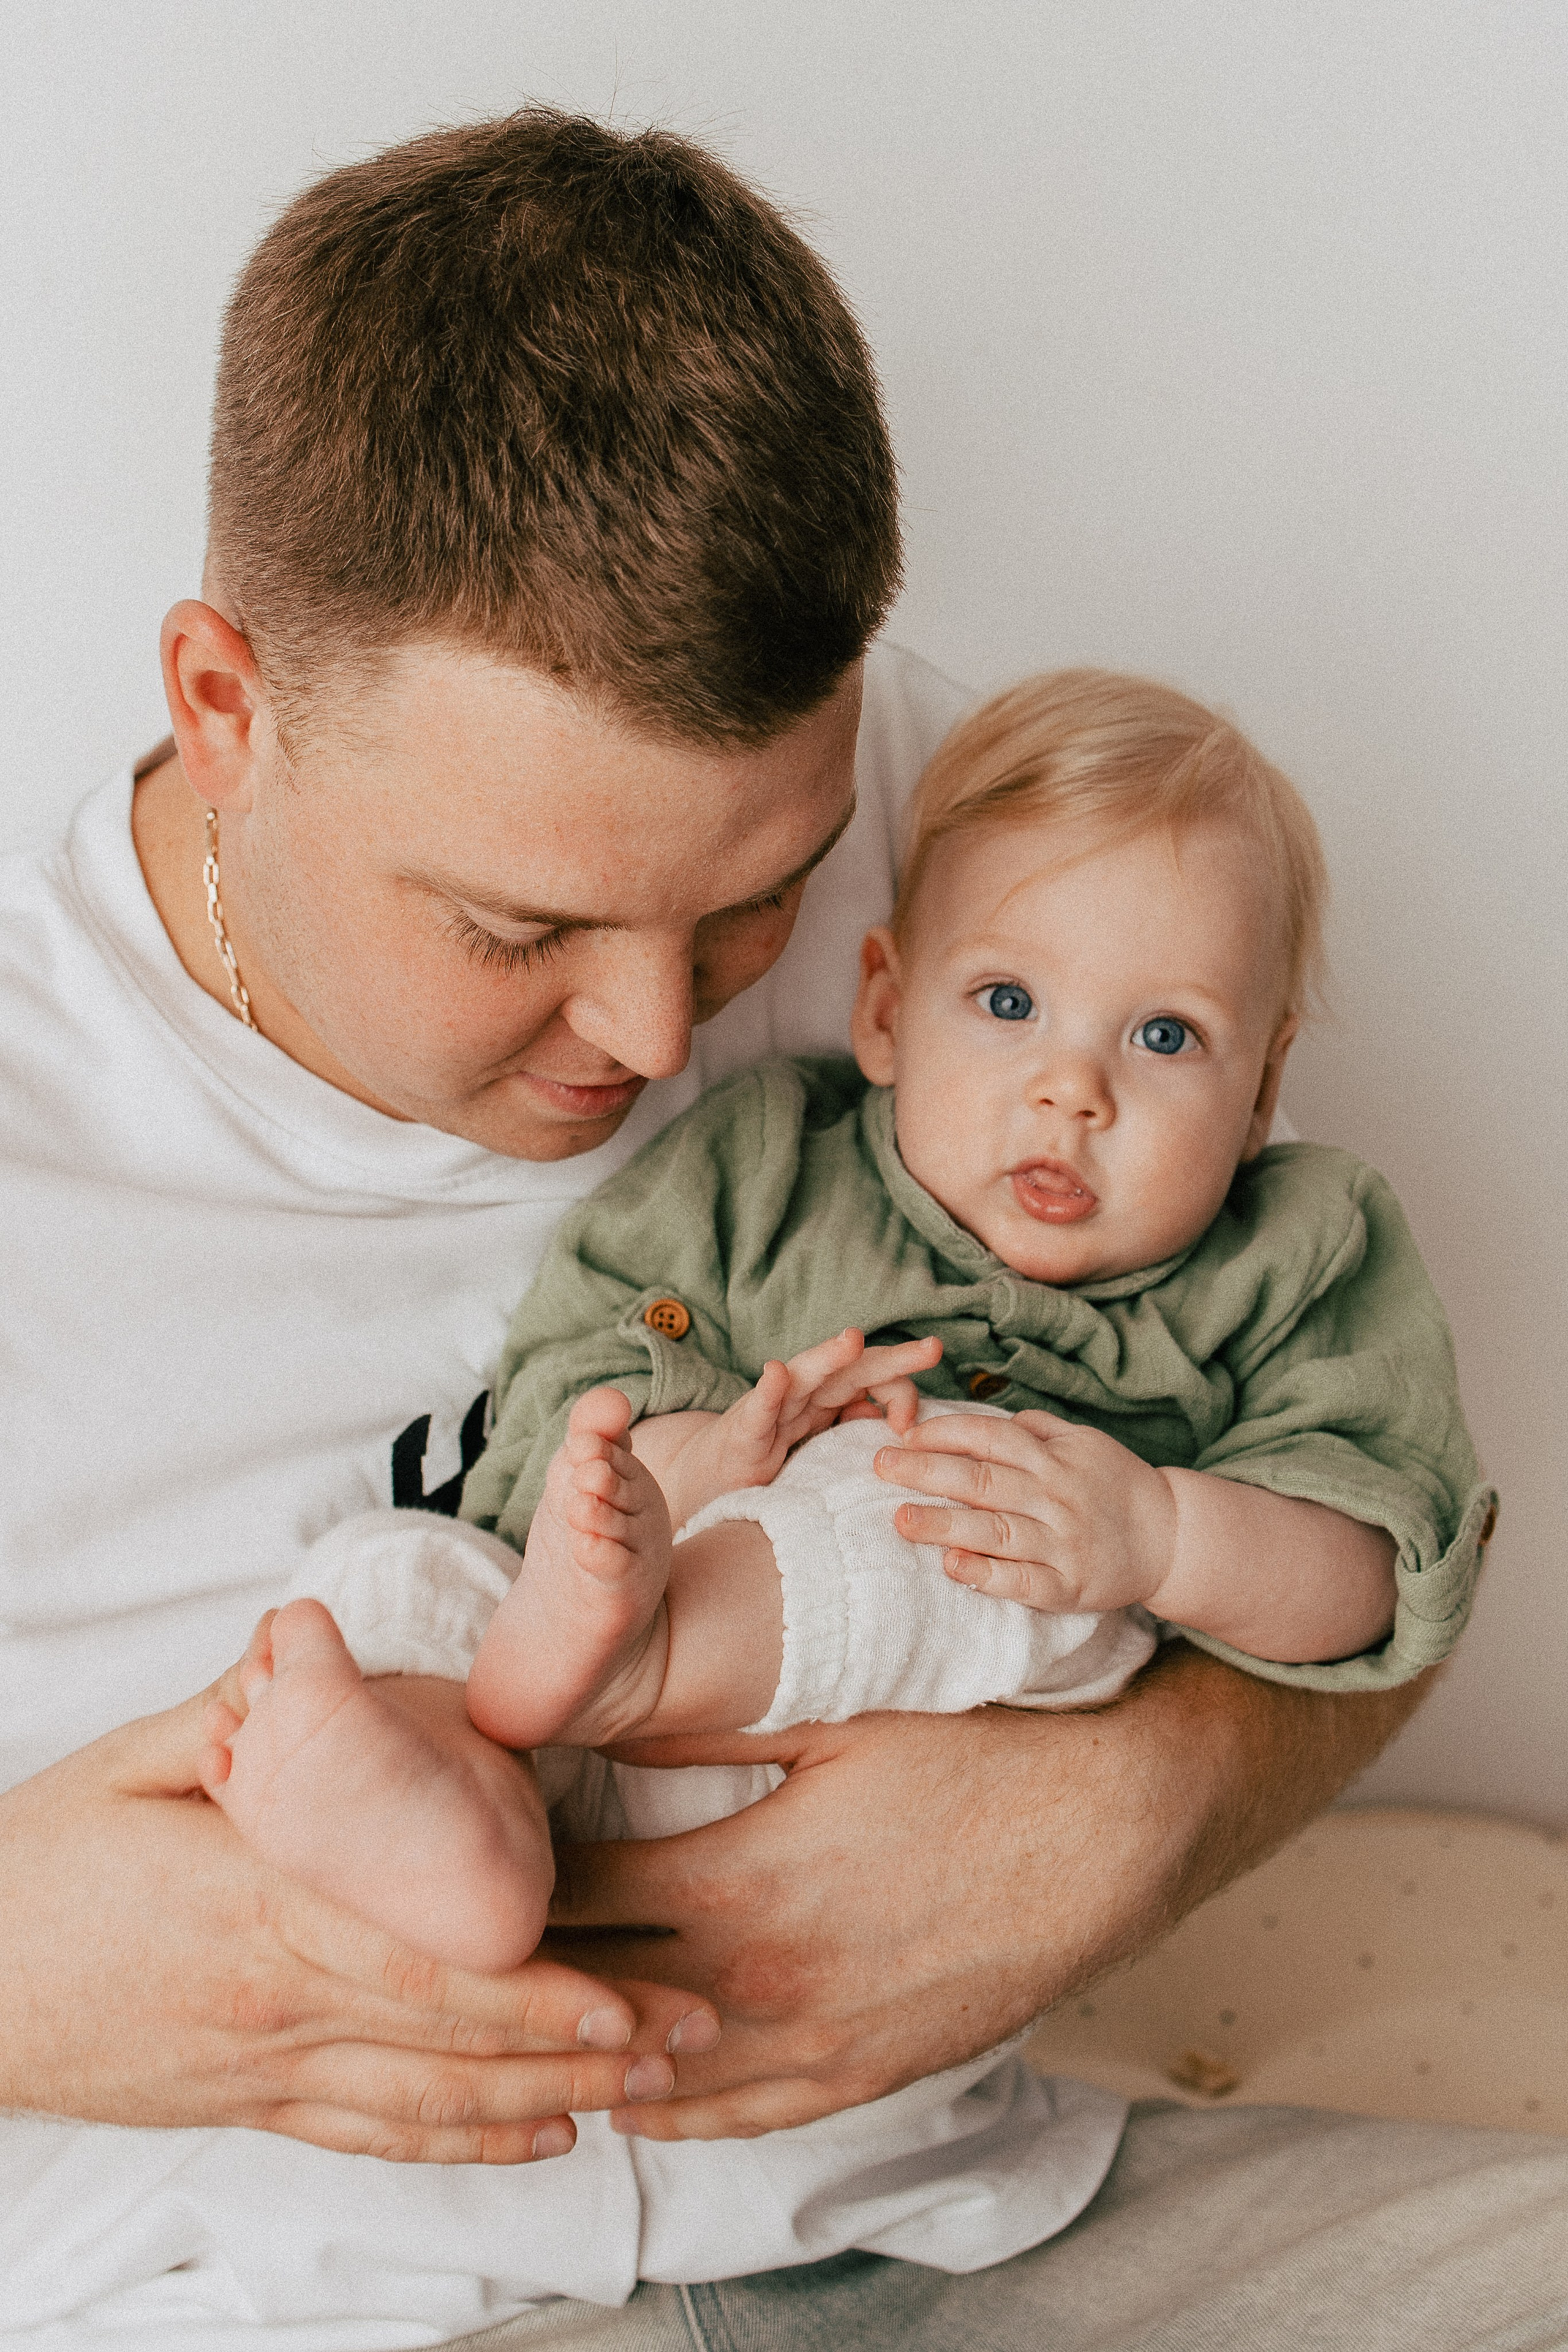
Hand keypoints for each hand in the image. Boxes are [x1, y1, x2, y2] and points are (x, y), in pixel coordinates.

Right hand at [0, 1677, 719, 2163]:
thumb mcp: (127, 1765)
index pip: (422, 1964)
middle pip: (452, 2039)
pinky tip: (535, 2139)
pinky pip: (370, 2134)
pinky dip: (460, 2144)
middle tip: (685, 2037)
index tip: (621, 1995)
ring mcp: (265, 2069)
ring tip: (644, 2092)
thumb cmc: (40, 1865)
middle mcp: (277, 2006)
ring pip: (428, 2101)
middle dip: (580, 2044)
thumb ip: (229, 1714)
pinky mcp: (248, 2106)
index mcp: (260, 1911)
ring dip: (543, 2100)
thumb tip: (298, 1640)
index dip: (531, 1990)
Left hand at [547, 1646, 1435, 2139]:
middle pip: (592, 2000)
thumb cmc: (972, 1757)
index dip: (503, 1890)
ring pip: (655, 2079)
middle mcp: (758, 1983)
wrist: (1110, 1830)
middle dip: (523, 1980)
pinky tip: (630, 2097)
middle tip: (461, 1958)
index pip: (570, 1905)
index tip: (457, 1870)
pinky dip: (672, 2111)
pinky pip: (739, 2118)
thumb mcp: (828, 1722)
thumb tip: (597, 1715)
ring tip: (521, 2035)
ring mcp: (813, 2045)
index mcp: (736, 1881)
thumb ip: (702, 1732)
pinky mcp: (862, 2075)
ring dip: (586, 2056)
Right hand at [680, 1326, 941, 1511]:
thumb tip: (889, 1416)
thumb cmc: (765, 1463)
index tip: (914, 1426)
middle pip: (853, 1369)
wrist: (703, 1479)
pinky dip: (767, 1391)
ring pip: (805, 1376)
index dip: (901, 1394)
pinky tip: (775, 1372)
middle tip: (934, 1348)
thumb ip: (849, 1430)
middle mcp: (803, 1395)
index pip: (876, 1383)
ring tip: (853, 1339)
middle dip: (894, 1358)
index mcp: (828, 1400)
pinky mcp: (740, 1435)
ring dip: (828, 1356)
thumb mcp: (819, 1451)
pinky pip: (756, 1410)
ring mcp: (770, 1411)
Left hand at [876, 1407, 1178, 1610]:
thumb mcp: (1083, 1441)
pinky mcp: (1068, 1586)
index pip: (991, 1437)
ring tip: (899, 1519)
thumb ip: (1036, 1428)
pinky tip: (952, 1567)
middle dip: (926, 1472)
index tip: (903, 1433)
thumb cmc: (1116, 1484)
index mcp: (1054, 1457)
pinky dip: (986, 1575)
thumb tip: (986, 1414)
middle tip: (878, 1466)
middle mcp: (1055, 1496)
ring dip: (944, 1525)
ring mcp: (1062, 1543)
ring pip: (995, 1531)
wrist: (1171, 1537)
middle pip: (982, 1480)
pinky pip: (1021, 1582)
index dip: (945, 1432)